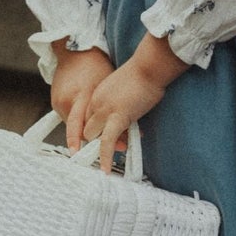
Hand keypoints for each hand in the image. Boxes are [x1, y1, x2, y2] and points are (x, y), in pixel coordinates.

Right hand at [50, 44, 114, 150]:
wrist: (75, 49)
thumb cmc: (97, 65)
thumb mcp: (108, 88)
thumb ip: (113, 113)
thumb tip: (124, 138)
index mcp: (82, 95)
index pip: (83, 128)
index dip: (90, 144)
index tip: (95, 156)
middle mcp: (68, 101)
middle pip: (78, 131)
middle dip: (90, 140)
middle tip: (103, 147)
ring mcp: (58, 101)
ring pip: (73, 125)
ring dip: (85, 129)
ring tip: (99, 128)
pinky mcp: (55, 100)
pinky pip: (68, 117)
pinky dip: (79, 120)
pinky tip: (88, 116)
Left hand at [80, 34, 189, 174]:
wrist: (149, 66)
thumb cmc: (144, 74)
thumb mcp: (124, 88)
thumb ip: (121, 102)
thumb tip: (128, 114)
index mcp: (97, 94)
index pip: (88, 119)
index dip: (95, 131)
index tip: (100, 140)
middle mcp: (96, 102)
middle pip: (86, 128)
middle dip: (94, 141)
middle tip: (106, 152)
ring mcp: (105, 110)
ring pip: (92, 136)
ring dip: (96, 151)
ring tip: (100, 167)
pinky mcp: (117, 117)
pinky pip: (107, 141)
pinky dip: (105, 157)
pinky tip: (106, 169)